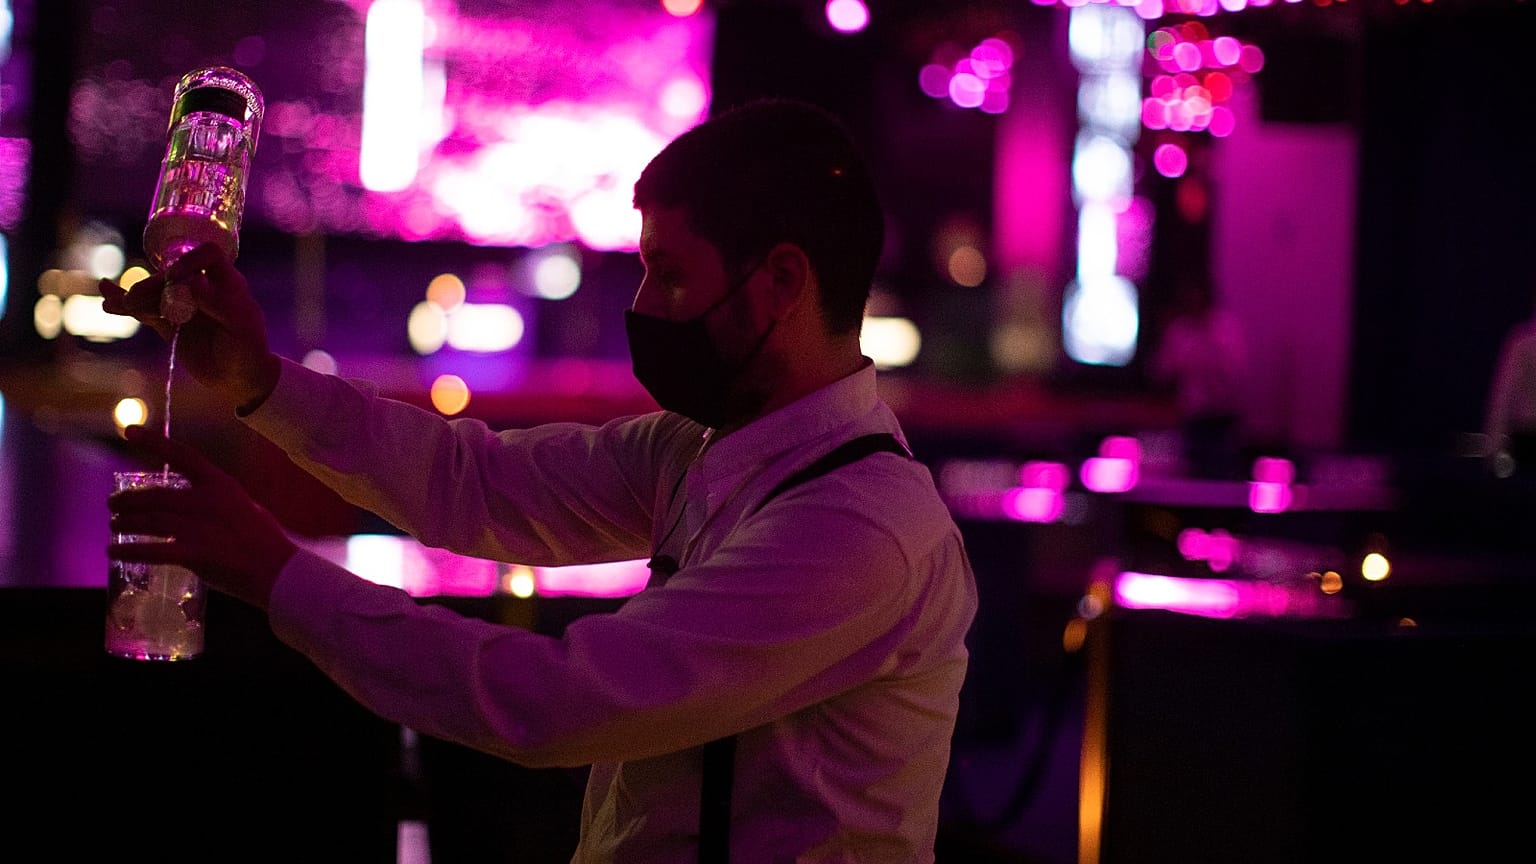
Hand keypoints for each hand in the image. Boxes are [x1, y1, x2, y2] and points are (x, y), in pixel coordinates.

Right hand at [99, 242, 280, 412]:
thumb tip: (192, 281)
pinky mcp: (169, 324)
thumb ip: (218, 304)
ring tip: (115, 304)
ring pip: (155, 293)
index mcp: (227, 283)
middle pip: (172, 276)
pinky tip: (107, 299)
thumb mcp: (240, 327)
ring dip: (134, 296)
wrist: (240, 380)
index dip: (191, 260)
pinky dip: (126, 306)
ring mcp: (184, 306)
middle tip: (136, 300)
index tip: (176, 276)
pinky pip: (145, 311)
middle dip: (153, 285)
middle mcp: (203, 289)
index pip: (209, 255)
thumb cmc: (249, 351)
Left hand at [109, 425, 296, 610]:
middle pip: (155, 496)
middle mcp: (206, 501)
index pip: (183, 456)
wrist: (278, 571)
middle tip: (113, 504)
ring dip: (125, 523)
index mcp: (221, 485)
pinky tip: (114, 552)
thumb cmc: (265, 540)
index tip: (130, 430)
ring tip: (114, 526)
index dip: (154, 442)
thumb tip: (194, 502)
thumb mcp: (244, 506)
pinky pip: (152, 551)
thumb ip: (218, 501)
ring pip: (149, 521)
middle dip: (128, 500)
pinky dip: (129, 551)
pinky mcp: (193, 554)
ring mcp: (198, 528)